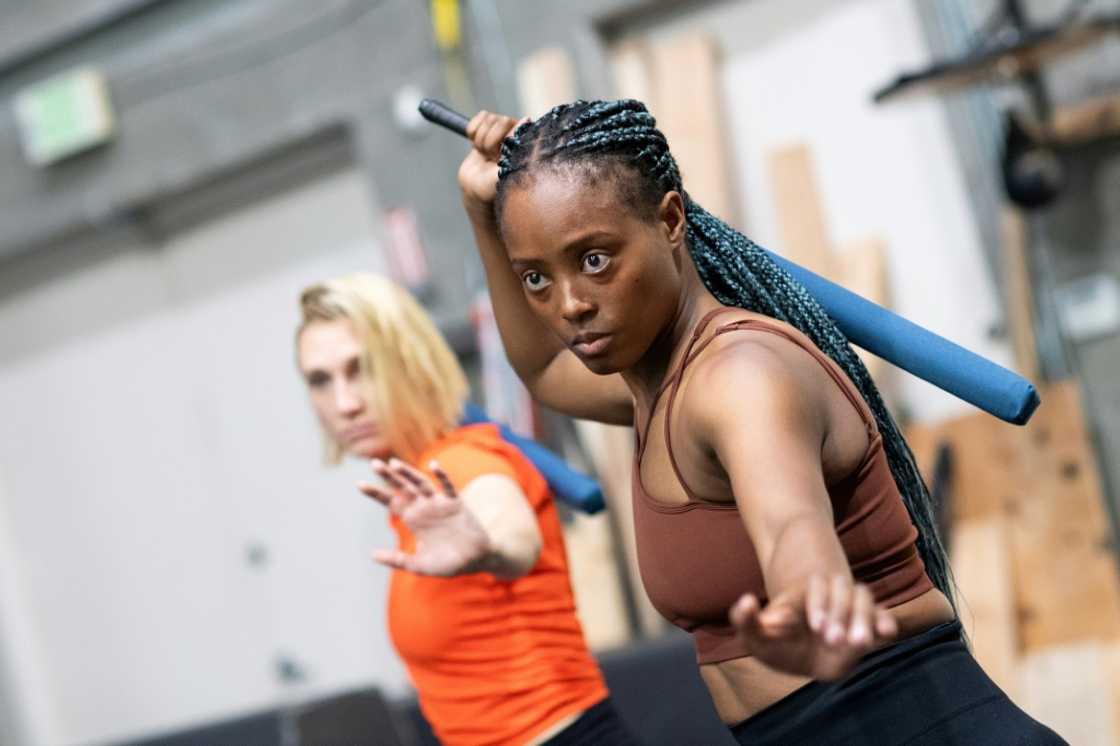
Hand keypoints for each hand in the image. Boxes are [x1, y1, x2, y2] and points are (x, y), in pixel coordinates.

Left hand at [357, 458, 490, 576]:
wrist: (476, 561)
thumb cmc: (448, 564)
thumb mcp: (419, 565)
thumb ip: (398, 560)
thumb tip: (372, 555)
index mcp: (413, 520)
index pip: (391, 502)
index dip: (376, 493)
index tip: (359, 484)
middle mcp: (424, 508)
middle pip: (403, 488)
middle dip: (389, 476)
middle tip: (373, 464)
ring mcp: (440, 504)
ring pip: (422, 483)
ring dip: (409, 473)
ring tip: (394, 463)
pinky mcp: (457, 503)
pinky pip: (448, 487)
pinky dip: (441, 475)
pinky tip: (433, 465)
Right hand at [457, 110, 525, 212]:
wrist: (475, 190)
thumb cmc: (494, 184)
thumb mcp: (507, 168)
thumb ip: (516, 143)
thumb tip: (526, 118)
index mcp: (525, 142)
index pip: (512, 124)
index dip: (502, 142)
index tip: (500, 158)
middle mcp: (515, 132)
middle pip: (498, 120)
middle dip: (489, 142)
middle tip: (491, 158)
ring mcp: (500, 130)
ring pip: (487, 119)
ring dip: (481, 141)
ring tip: (485, 156)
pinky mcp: (485, 128)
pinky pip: (477, 120)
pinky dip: (472, 133)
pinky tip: (477, 147)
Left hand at [729, 574, 897, 680]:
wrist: (797, 635)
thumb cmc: (775, 634)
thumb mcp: (756, 633)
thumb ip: (748, 622)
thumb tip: (747, 604)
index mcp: (801, 593)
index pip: (812, 592)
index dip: (817, 604)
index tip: (814, 624)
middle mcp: (828, 592)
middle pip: (840, 592)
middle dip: (839, 613)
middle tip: (831, 637)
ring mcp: (849, 604)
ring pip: (861, 597)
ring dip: (861, 616)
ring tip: (859, 641)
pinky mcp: (866, 621)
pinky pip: (879, 614)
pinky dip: (884, 618)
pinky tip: (886, 631)